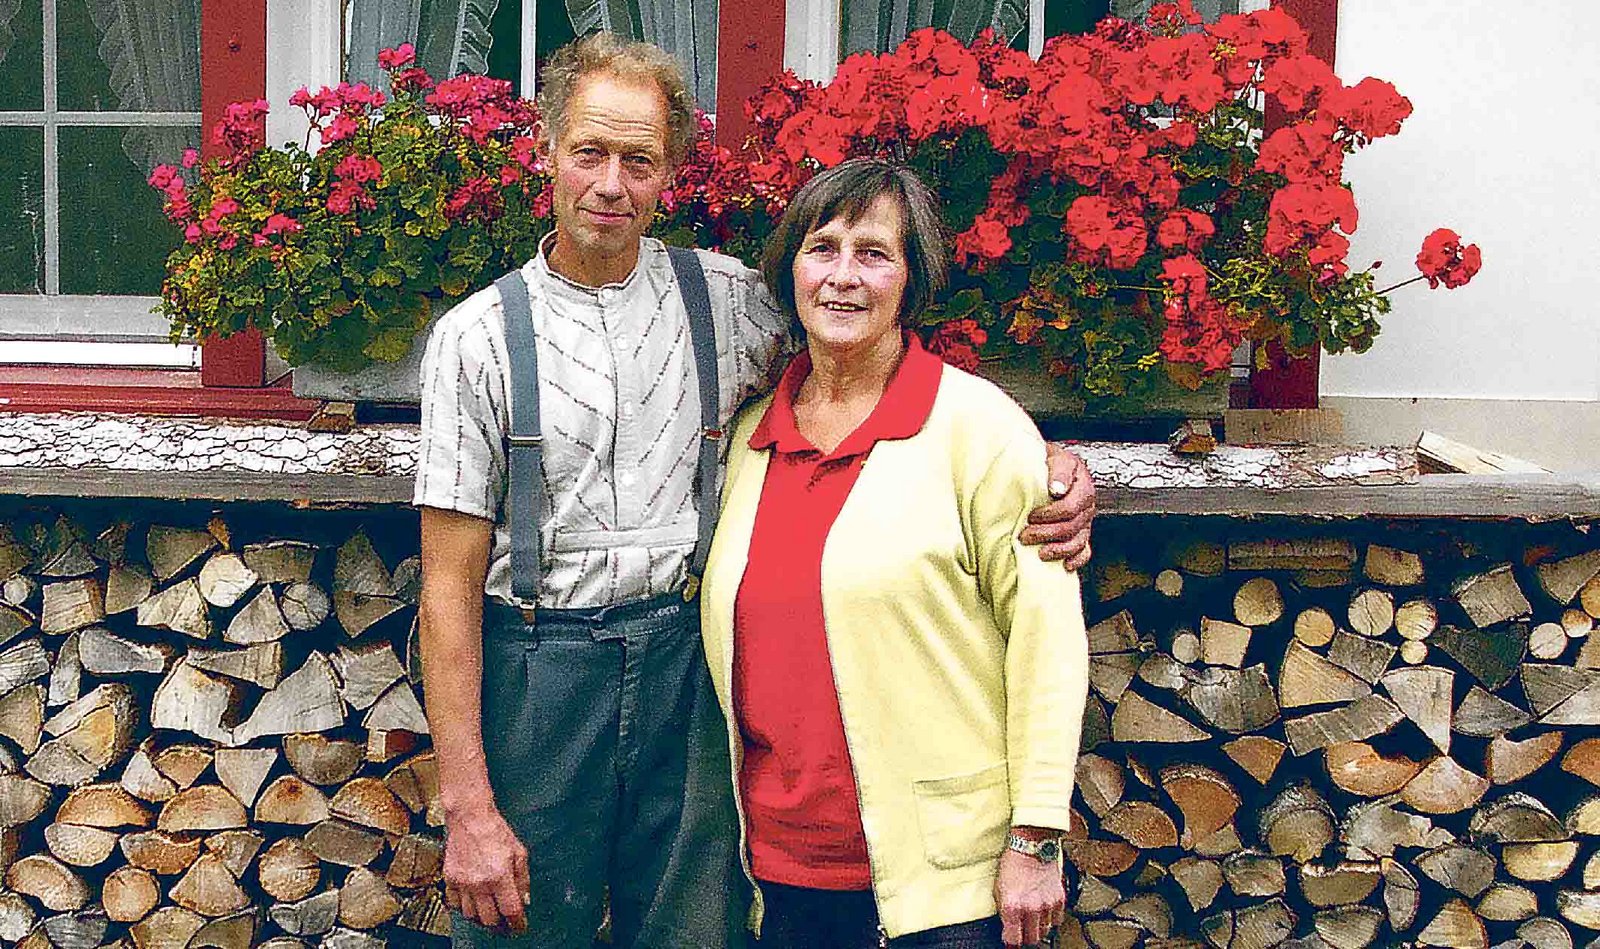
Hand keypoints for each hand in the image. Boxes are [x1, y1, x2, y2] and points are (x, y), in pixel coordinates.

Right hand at [443, 801, 530, 933]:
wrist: (470, 818)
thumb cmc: (496, 831)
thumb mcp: (519, 853)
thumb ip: (522, 879)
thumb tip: (524, 900)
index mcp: (500, 876)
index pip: (511, 911)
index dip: (517, 923)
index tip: (520, 926)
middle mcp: (480, 883)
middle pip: (490, 920)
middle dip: (500, 925)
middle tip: (506, 924)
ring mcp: (462, 883)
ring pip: (471, 916)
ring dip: (482, 918)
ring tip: (490, 914)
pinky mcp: (450, 879)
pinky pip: (455, 904)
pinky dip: (464, 908)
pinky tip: (473, 903)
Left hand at [995, 848, 1065, 947]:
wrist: (1032, 846)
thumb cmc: (1013, 864)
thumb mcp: (999, 889)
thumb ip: (1003, 912)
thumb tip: (1007, 928)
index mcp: (1012, 906)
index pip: (1013, 940)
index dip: (1011, 943)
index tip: (1011, 941)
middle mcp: (1031, 908)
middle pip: (1032, 939)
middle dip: (1025, 937)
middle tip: (1022, 931)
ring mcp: (1047, 905)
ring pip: (1045, 931)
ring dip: (1038, 928)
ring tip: (1033, 917)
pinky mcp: (1060, 899)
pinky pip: (1057, 920)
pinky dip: (1050, 918)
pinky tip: (1044, 910)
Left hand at [1019, 444, 1095, 569]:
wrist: (1051, 465)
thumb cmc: (1049, 461)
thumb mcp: (1054, 456)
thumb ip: (1057, 470)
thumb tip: (1056, 489)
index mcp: (1083, 486)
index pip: (1070, 508)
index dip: (1050, 515)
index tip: (1030, 516)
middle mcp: (1087, 506)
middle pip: (1072, 527)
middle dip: (1047, 534)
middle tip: (1025, 536)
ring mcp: (1085, 521)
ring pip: (1079, 542)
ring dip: (1059, 550)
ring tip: (1040, 553)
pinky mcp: (1081, 533)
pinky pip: (1085, 551)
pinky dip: (1076, 559)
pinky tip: (1064, 565)